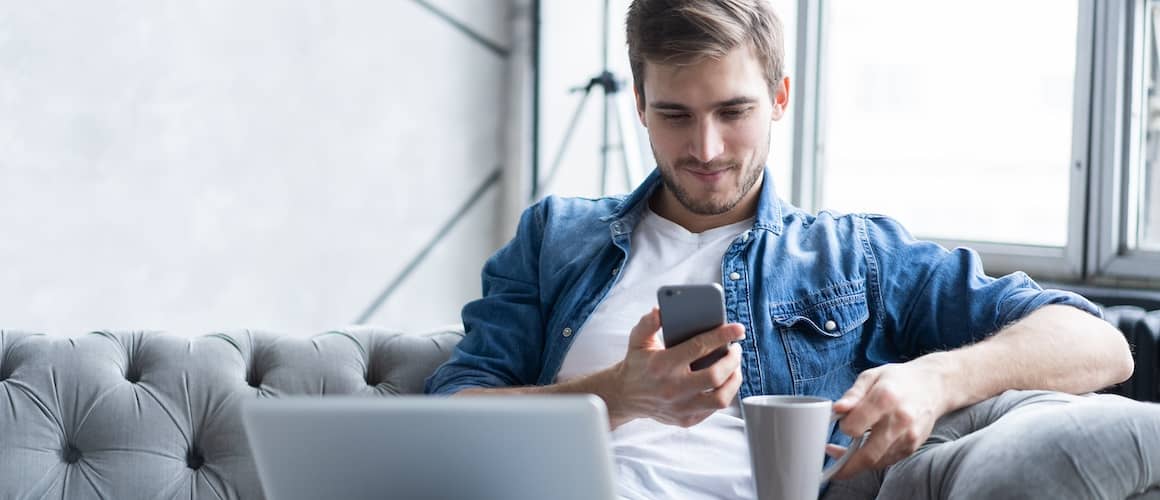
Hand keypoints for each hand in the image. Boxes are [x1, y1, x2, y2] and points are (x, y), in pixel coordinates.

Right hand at [609, 308, 744, 427]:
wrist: (624, 396)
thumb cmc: (636, 364)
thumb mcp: (637, 339)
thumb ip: (648, 323)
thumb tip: (660, 311)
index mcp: (662, 364)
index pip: (699, 347)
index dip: (722, 336)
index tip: (738, 329)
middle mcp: (672, 388)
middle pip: (715, 375)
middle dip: (733, 360)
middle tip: (736, 349)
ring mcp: (680, 407)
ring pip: (720, 398)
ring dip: (733, 380)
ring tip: (735, 367)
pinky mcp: (685, 420)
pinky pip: (713, 410)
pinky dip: (723, 394)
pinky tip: (724, 382)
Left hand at [829, 360, 948, 479]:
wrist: (933, 385)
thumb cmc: (898, 379)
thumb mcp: (872, 376)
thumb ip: (853, 394)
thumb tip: (837, 409)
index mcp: (885, 398)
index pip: (856, 426)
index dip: (844, 427)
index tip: (841, 423)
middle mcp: (900, 420)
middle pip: (868, 454)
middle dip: (846, 463)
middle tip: (831, 459)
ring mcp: (908, 436)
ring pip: (877, 462)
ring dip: (857, 464)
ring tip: (844, 454)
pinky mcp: (912, 446)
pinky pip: (887, 461)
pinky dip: (872, 460)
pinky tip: (863, 451)